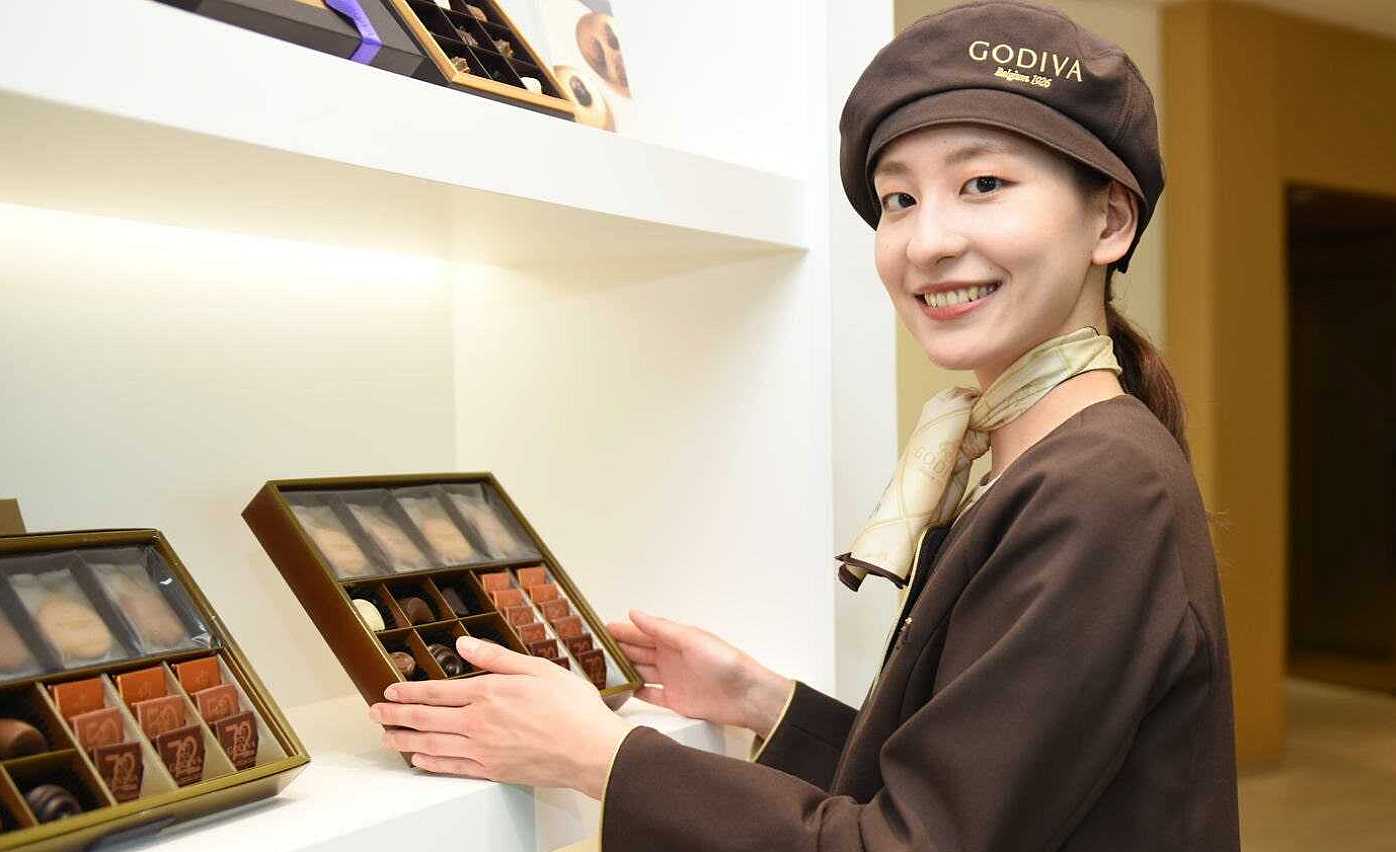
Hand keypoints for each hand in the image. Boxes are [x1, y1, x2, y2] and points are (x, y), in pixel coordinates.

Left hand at [368, 636, 630, 799]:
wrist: (590, 750)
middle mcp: (479, 723)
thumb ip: (496, 657)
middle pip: (426, 719)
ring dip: (405, 740)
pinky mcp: (492, 770)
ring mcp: (483, 749)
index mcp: (489, 693)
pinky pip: (452, 767)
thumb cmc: (572, 708)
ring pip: (432, 745)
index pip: (437, 692)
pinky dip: (430, 764)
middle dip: (396, 715)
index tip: (391, 691)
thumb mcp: (537, 668)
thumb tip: (464, 645)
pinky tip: (419, 760)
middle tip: (375, 713)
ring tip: (387, 736)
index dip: (410, 692)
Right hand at [606, 610, 791, 736]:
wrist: (745, 696)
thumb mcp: (690, 639)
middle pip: (638, 652)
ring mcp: (672, 679)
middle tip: (591, 651)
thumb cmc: (725, 663)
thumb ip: (660, 628)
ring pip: (640, 672)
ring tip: (598, 671)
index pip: (642, 632)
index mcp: (675, 640)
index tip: (599, 629)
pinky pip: (649, 695)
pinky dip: (635, 692)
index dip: (621, 630)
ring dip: (622, 670)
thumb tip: (634, 613)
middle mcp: (671, 658)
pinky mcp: (674, 700)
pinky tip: (621, 691)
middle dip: (616, 650)